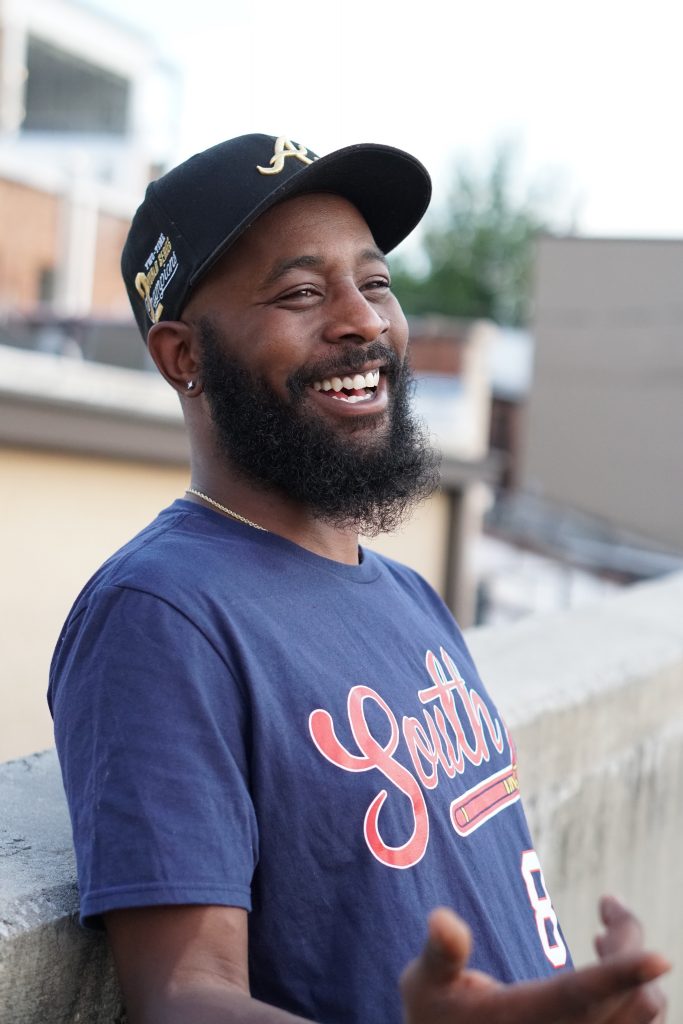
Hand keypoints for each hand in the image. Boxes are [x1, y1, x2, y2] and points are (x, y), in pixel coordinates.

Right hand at [400, 898, 668, 1022]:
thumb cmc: (438, 1023)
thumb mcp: (425, 988)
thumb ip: (440, 953)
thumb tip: (442, 918)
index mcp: (530, 1019)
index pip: (582, 993)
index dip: (621, 974)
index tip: (660, 956)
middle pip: (633, 996)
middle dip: (627, 941)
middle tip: (608, 905)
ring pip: (647, 1012)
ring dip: (636, 971)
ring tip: (605, 936)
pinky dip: (636, 993)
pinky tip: (607, 969)